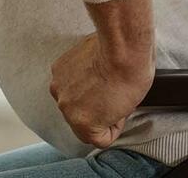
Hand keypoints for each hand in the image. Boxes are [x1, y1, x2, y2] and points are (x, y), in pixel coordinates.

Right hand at [48, 32, 154, 148]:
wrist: (122, 48)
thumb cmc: (130, 77)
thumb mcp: (125, 111)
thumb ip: (106, 119)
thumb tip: (103, 114)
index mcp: (83, 123)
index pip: (97, 139)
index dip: (112, 127)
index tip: (118, 115)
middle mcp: (66, 107)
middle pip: (79, 119)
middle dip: (94, 111)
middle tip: (110, 96)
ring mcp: (59, 87)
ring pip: (71, 100)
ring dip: (83, 94)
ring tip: (100, 80)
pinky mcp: (57, 69)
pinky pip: (67, 81)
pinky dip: (76, 78)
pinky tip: (91, 69)